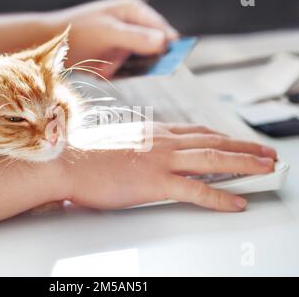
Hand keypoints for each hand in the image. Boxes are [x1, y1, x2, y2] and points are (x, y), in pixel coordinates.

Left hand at [50, 0, 178, 77]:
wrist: (49, 43)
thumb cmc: (78, 31)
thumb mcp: (109, 33)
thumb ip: (136, 37)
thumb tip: (163, 42)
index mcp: (133, 11)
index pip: (162, 29)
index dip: (167, 46)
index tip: (170, 63)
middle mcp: (130, 25)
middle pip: (150, 48)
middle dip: (137, 61)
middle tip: (122, 65)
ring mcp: (121, 40)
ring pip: (135, 62)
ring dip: (121, 68)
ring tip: (103, 66)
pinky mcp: (112, 54)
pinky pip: (121, 68)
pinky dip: (112, 72)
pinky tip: (99, 69)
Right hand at [63, 122, 276, 210]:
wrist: (68, 161)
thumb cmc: (87, 154)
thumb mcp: (118, 142)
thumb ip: (138, 145)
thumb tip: (145, 154)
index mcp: (153, 132)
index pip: (197, 132)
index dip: (223, 136)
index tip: (237, 140)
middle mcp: (163, 141)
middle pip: (213, 141)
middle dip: (244, 146)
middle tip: (266, 152)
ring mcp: (161, 160)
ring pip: (214, 159)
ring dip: (245, 164)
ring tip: (266, 168)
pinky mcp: (155, 182)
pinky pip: (197, 191)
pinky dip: (220, 197)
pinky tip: (236, 202)